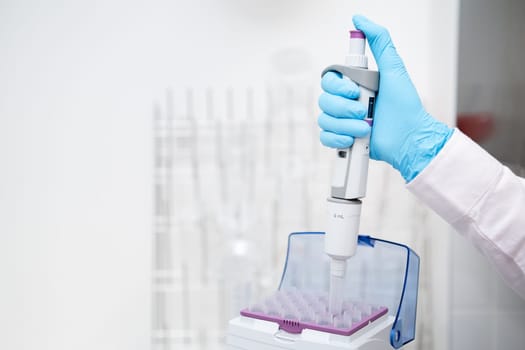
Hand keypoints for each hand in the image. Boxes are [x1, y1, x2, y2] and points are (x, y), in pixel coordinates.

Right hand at [318, 15, 452, 181]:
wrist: (410, 139)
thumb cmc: (406, 107)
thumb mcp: (393, 69)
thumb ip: (380, 42)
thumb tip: (361, 20)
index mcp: (355, 85)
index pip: (329, 80)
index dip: (337, 87)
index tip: (354, 90)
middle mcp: (346, 102)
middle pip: (324, 100)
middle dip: (343, 108)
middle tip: (363, 111)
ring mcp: (343, 121)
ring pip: (324, 119)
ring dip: (345, 125)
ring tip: (365, 129)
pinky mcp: (343, 139)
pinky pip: (325, 137)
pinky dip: (337, 139)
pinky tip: (352, 140)